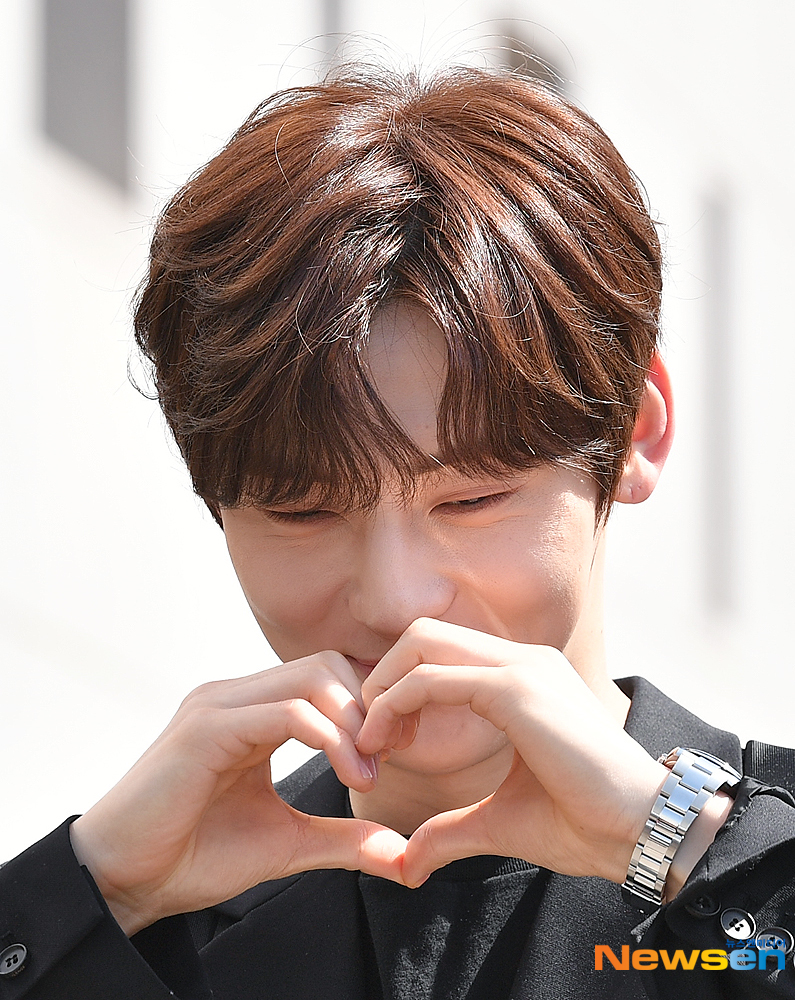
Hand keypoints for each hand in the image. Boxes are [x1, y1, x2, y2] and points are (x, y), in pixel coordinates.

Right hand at [69, 653, 407, 935]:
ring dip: (353, 724)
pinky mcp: (206, 729)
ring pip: (312, 677)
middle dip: (368, 710)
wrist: (125, 881)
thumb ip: (344, 838)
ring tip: (366, 776)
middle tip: (385, 762)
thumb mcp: (289, 842)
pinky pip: (285, 711)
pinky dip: (327, 736)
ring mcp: (219, 705)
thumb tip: (403, 855)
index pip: (329, 674)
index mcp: (255, 711)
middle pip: (328, 664)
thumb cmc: (196, 853)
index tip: (393, 757)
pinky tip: (345, 772)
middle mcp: (237, 696)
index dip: (370, 709)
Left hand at [356, 619, 668, 887]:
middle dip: (382, 679)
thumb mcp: (499, 822)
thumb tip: (408, 865)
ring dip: (383, 690)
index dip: (398, 691)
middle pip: (422, 636)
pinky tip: (386, 745)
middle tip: (370, 737)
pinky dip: (394, 705)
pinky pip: (430, 679)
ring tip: (372, 743)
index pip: (439, 654)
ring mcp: (520, 668)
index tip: (382, 743)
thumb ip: (450, 829)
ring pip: (420, 644)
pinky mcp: (515, 689)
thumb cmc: (584, 824)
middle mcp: (521, 661)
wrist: (641, 832)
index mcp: (522, 678)